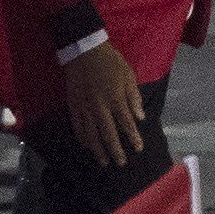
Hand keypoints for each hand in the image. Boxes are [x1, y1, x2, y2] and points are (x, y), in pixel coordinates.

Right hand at [62, 38, 146, 166]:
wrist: (84, 50)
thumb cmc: (110, 61)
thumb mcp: (128, 75)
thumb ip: (134, 97)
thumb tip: (140, 117)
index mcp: (116, 98)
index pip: (127, 123)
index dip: (133, 137)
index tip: (138, 149)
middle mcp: (100, 106)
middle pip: (108, 134)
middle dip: (115, 150)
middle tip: (121, 163)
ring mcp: (85, 107)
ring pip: (91, 134)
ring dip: (98, 150)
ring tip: (104, 162)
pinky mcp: (74, 105)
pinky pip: (77, 126)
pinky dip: (82, 138)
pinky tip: (87, 146)